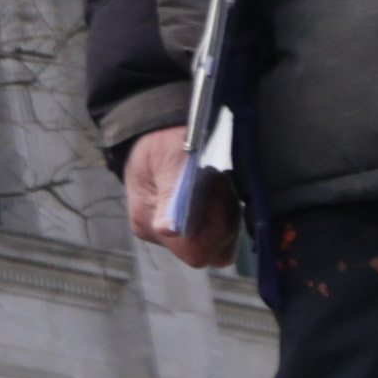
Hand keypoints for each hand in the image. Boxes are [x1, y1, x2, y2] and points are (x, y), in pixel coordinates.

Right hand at [124, 128, 232, 273]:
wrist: (156, 128)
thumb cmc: (161, 140)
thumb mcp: (168, 162)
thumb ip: (171, 196)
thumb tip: (168, 229)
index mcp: (151, 223)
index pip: (195, 250)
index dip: (215, 227)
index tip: (215, 191)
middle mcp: (162, 234)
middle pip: (211, 250)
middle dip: (224, 220)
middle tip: (217, 184)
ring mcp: (175, 230)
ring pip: (219, 242)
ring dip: (226, 213)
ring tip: (215, 182)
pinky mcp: (187, 223)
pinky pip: (217, 232)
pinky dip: (224, 213)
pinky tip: (215, 192)